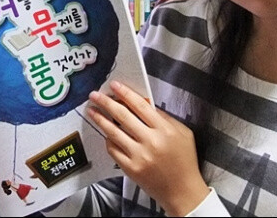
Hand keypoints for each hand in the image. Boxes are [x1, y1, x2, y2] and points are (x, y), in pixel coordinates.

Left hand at [87, 81, 209, 215]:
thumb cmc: (184, 160)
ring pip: (113, 132)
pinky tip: (105, 133)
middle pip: (123, 116)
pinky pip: (113, 150)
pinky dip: (108, 139)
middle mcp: (150, 141)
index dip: (125, 93)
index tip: (114, 85)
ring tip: (92, 110)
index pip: (140, 106)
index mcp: (164, 129)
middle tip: (95, 95)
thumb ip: (164, 118)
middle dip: (106, 102)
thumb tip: (144, 104)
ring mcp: (138, 156)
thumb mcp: (183, 133)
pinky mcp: (130, 168)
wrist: (183, 191)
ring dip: (100, 119)